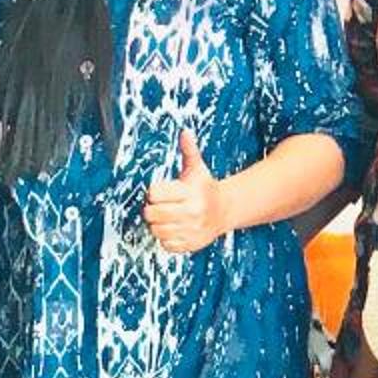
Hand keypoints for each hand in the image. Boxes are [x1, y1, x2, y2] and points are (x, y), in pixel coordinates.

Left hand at [144, 130, 230, 253]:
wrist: (225, 210)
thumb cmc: (205, 187)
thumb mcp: (197, 168)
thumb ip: (189, 151)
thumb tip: (185, 132)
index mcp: (190, 193)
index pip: (154, 194)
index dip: (154, 193)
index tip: (160, 192)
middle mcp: (192, 212)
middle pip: (152, 214)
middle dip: (152, 209)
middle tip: (160, 206)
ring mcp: (191, 230)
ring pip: (156, 231)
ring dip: (158, 225)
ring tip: (167, 217)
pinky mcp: (191, 244)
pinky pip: (166, 245)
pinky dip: (166, 239)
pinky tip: (175, 228)